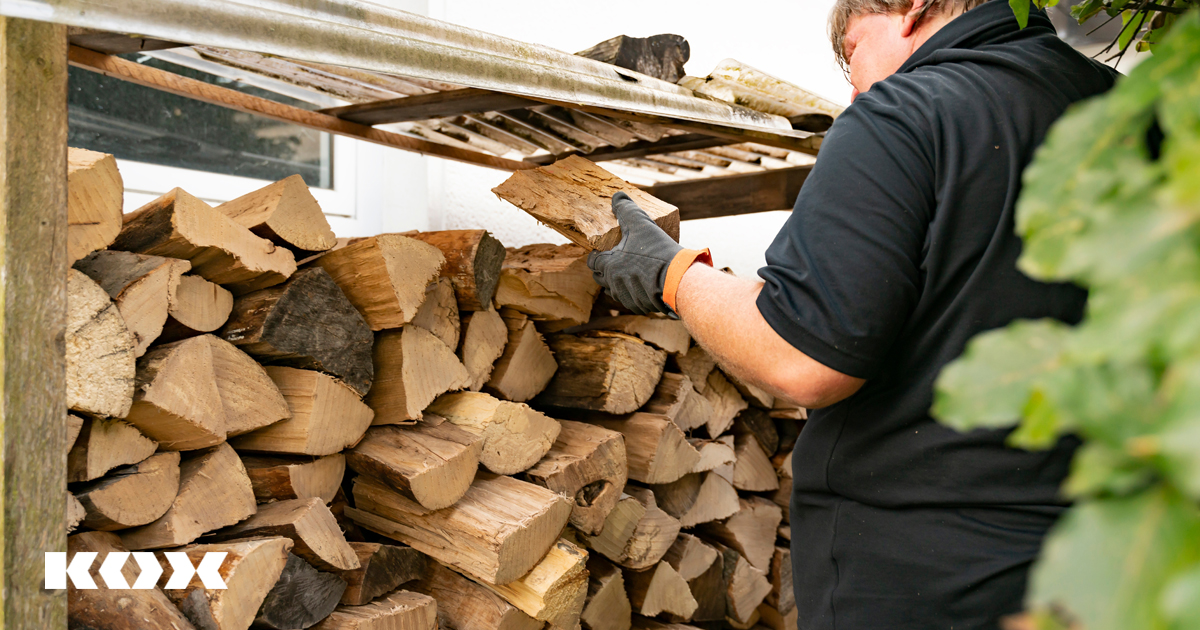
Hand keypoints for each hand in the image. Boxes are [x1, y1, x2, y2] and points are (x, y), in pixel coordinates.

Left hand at [587, 192, 683, 314]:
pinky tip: (642, 285)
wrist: (678, 279)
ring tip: (629, 273)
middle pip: (600, 278)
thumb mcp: (640, 223)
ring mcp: (626, 297)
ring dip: (617, 282)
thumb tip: (617, 196)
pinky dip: (632, 293)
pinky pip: (630, 300)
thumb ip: (626, 208)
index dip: (596, 254)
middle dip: (605, 270)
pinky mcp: (639, 305)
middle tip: (616, 260)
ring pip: (614, 291)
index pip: (592, 262)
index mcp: (608, 264)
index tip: (604, 250)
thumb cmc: (657, 250)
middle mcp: (613, 283)